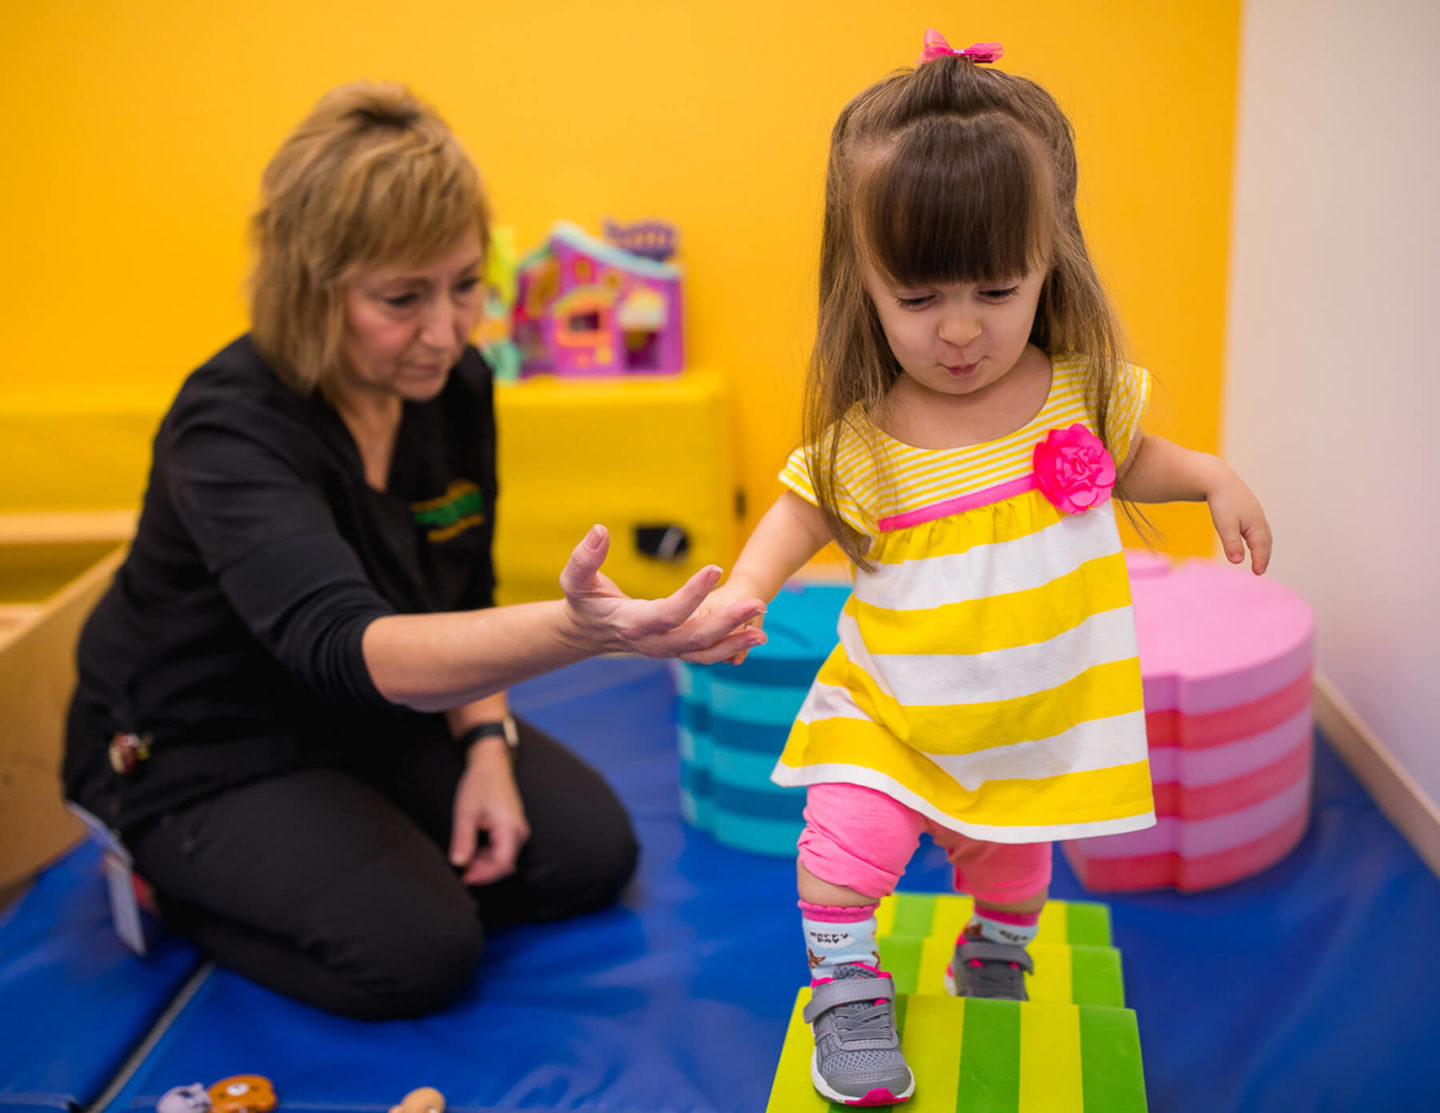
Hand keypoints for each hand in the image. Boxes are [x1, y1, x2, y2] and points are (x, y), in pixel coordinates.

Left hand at [449, 738, 529, 884]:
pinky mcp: (514, 826)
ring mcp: (518, 829)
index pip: (502, 864)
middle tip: (461, 870)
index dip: (484, 876)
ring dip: (485, 863)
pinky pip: (504, 848)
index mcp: (509, 828)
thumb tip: (459, 863)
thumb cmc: (480, 783)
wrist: (492, 763)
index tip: (465, 877)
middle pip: (505, 863)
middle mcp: (519, 831)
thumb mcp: (466, 812)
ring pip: (504, 857)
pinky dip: (489, 854)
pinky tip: (474, 849)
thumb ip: (463, 839)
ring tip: (465, 859)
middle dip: (483, 871)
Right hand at [558, 525, 766, 662]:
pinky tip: (755, 634)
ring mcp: (666, 650)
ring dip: (735, 641)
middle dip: (728, 623)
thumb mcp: (574, 581)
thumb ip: (585, 558)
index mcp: (632, 624)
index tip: (715, 568)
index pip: (668, 613)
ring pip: (705, 652)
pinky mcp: (676, 648)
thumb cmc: (583, 603)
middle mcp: (653, 643)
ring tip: (762, 629)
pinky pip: (706, 653)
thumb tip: (599, 530)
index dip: (693, 593)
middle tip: (757, 603)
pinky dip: (730, 647)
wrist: (586, 634)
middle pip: (695, 637)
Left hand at [1207, 466, 1271, 574]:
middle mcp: (1259, 519)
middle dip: (1264, 556)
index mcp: (1256, 524)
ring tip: (1259, 560)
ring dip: (1263, 548)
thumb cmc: (1222, 501)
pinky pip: (1257, 527)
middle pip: (1265, 542)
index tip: (1257, 573)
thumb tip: (1238, 561)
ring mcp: (1255, 513)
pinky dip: (1258, 538)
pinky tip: (1252, 541)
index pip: (1261, 547)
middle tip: (1260, 571)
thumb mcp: (1225, 525)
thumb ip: (1232, 544)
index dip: (1259, 561)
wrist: (1218, 479)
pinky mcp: (1249, 509)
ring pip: (1263, 534)